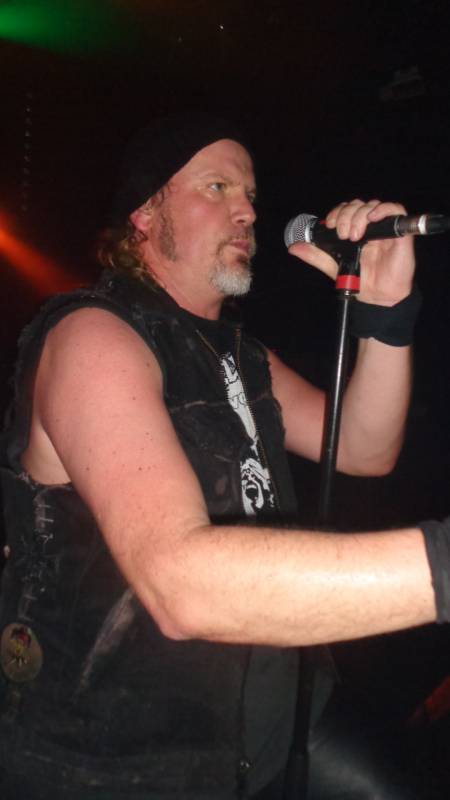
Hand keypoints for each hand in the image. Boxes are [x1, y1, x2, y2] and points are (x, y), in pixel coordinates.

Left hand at [288, 199, 415, 304]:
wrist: (377, 297)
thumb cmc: (360, 280)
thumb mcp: (332, 266)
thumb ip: (315, 255)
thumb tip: (294, 248)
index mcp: (356, 229)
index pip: (346, 209)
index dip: (337, 212)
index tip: (330, 225)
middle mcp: (370, 226)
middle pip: (358, 205)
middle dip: (346, 215)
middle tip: (342, 234)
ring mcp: (385, 228)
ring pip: (373, 205)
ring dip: (360, 216)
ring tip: (354, 236)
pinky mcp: (399, 233)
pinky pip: (396, 210)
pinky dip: (383, 209)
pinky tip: (372, 219)